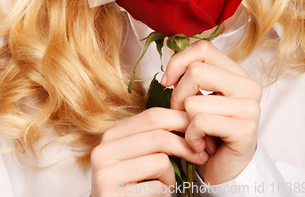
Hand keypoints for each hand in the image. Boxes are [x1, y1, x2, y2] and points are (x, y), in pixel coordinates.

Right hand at [90, 107, 208, 195]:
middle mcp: (103, 151)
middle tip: (201, 154)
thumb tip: (189, 117)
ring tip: (164, 185)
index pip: (151, 116)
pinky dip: (165, 193)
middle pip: (157, 136)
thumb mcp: (139, 155)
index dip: (179, 120)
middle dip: (185, 144)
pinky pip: (157, 187)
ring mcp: (105, 174)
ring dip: (172, 176)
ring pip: (160, 161)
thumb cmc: (134, 186)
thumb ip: (154, 135)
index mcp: (111, 135)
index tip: (197, 130)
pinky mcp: (113, 195)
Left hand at [161, 40, 261, 184]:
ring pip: (194, 101)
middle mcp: (248, 85)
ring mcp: (250, 107)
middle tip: (182, 113)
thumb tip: (171, 46)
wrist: (223, 168)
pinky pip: (200, 122)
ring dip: (184, 122)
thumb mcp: (197, 94)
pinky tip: (200, 145)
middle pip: (196, 72)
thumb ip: (190, 71)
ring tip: (194, 132)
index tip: (167, 80)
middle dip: (178, 96)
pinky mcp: (245, 130)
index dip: (178, 62)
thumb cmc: (207, 130)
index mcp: (236, 72)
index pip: (203, 48)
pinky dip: (191, 137)